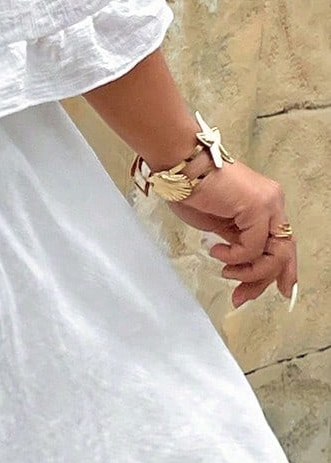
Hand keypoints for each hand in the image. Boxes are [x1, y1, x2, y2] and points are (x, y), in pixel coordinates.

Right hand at [163, 155, 297, 309]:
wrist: (179, 167)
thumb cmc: (190, 190)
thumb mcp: (218, 225)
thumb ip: (236, 241)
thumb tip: (241, 264)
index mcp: (264, 205)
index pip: (281, 244)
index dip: (281, 271)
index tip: (275, 292)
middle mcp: (273, 203)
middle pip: (283, 252)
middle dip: (263, 280)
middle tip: (241, 296)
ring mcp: (269, 204)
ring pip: (275, 253)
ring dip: (250, 272)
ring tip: (226, 271)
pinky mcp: (258, 207)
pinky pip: (253, 247)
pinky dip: (236, 257)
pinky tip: (217, 251)